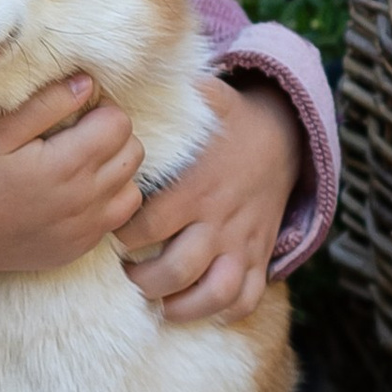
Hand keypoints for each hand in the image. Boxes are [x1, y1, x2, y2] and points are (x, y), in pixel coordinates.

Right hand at [0, 72, 143, 279]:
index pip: (119, 123)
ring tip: (82, 163)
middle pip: (133, 152)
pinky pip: (119, 217)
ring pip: (133, 185)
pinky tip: (79, 192)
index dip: (101, 108)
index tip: (77, 112)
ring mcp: (87, 228)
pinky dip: (109, 199)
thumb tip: (86, 84)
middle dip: (112, 135)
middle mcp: (85, 199)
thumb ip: (44, 103)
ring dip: (115, 169)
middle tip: (79, 134)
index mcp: (66, 165)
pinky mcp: (83, 246)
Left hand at [116, 76, 305, 324]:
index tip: (106, 230)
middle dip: (141, 280)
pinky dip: (221, 312)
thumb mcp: (200, 102)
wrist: (285, 139)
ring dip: (180, 304)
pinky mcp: (260, 257)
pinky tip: (194, 305)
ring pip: (213, 293)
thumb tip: (118, 79)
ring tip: (156, 298)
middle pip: (175, 269)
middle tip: (125, 273)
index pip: (146, 226)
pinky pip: (246, 300)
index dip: (118, 235)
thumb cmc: (227, 123)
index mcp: (195, 187)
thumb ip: (164, 99)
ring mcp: (242, 243)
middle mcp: (219, 220)